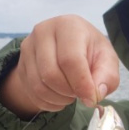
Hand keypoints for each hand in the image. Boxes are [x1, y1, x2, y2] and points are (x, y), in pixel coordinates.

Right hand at [0, 15, 119, 117]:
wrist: (69, 48)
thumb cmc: (91, 52)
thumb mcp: (107, 60)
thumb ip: (107, 77)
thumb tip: (96, 94)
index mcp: (68, 26)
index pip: (70, 60)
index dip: (82, 84)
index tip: (91, 99)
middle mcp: (43, 32)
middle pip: (51, 74)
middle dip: (69, 92)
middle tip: (81, 93)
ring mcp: (28, 47)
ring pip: (39, 86)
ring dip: (59, 99)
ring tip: (72, 94)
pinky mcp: (21, 64)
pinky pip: (32, 92)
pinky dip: (49, 102)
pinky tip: (61, 97)